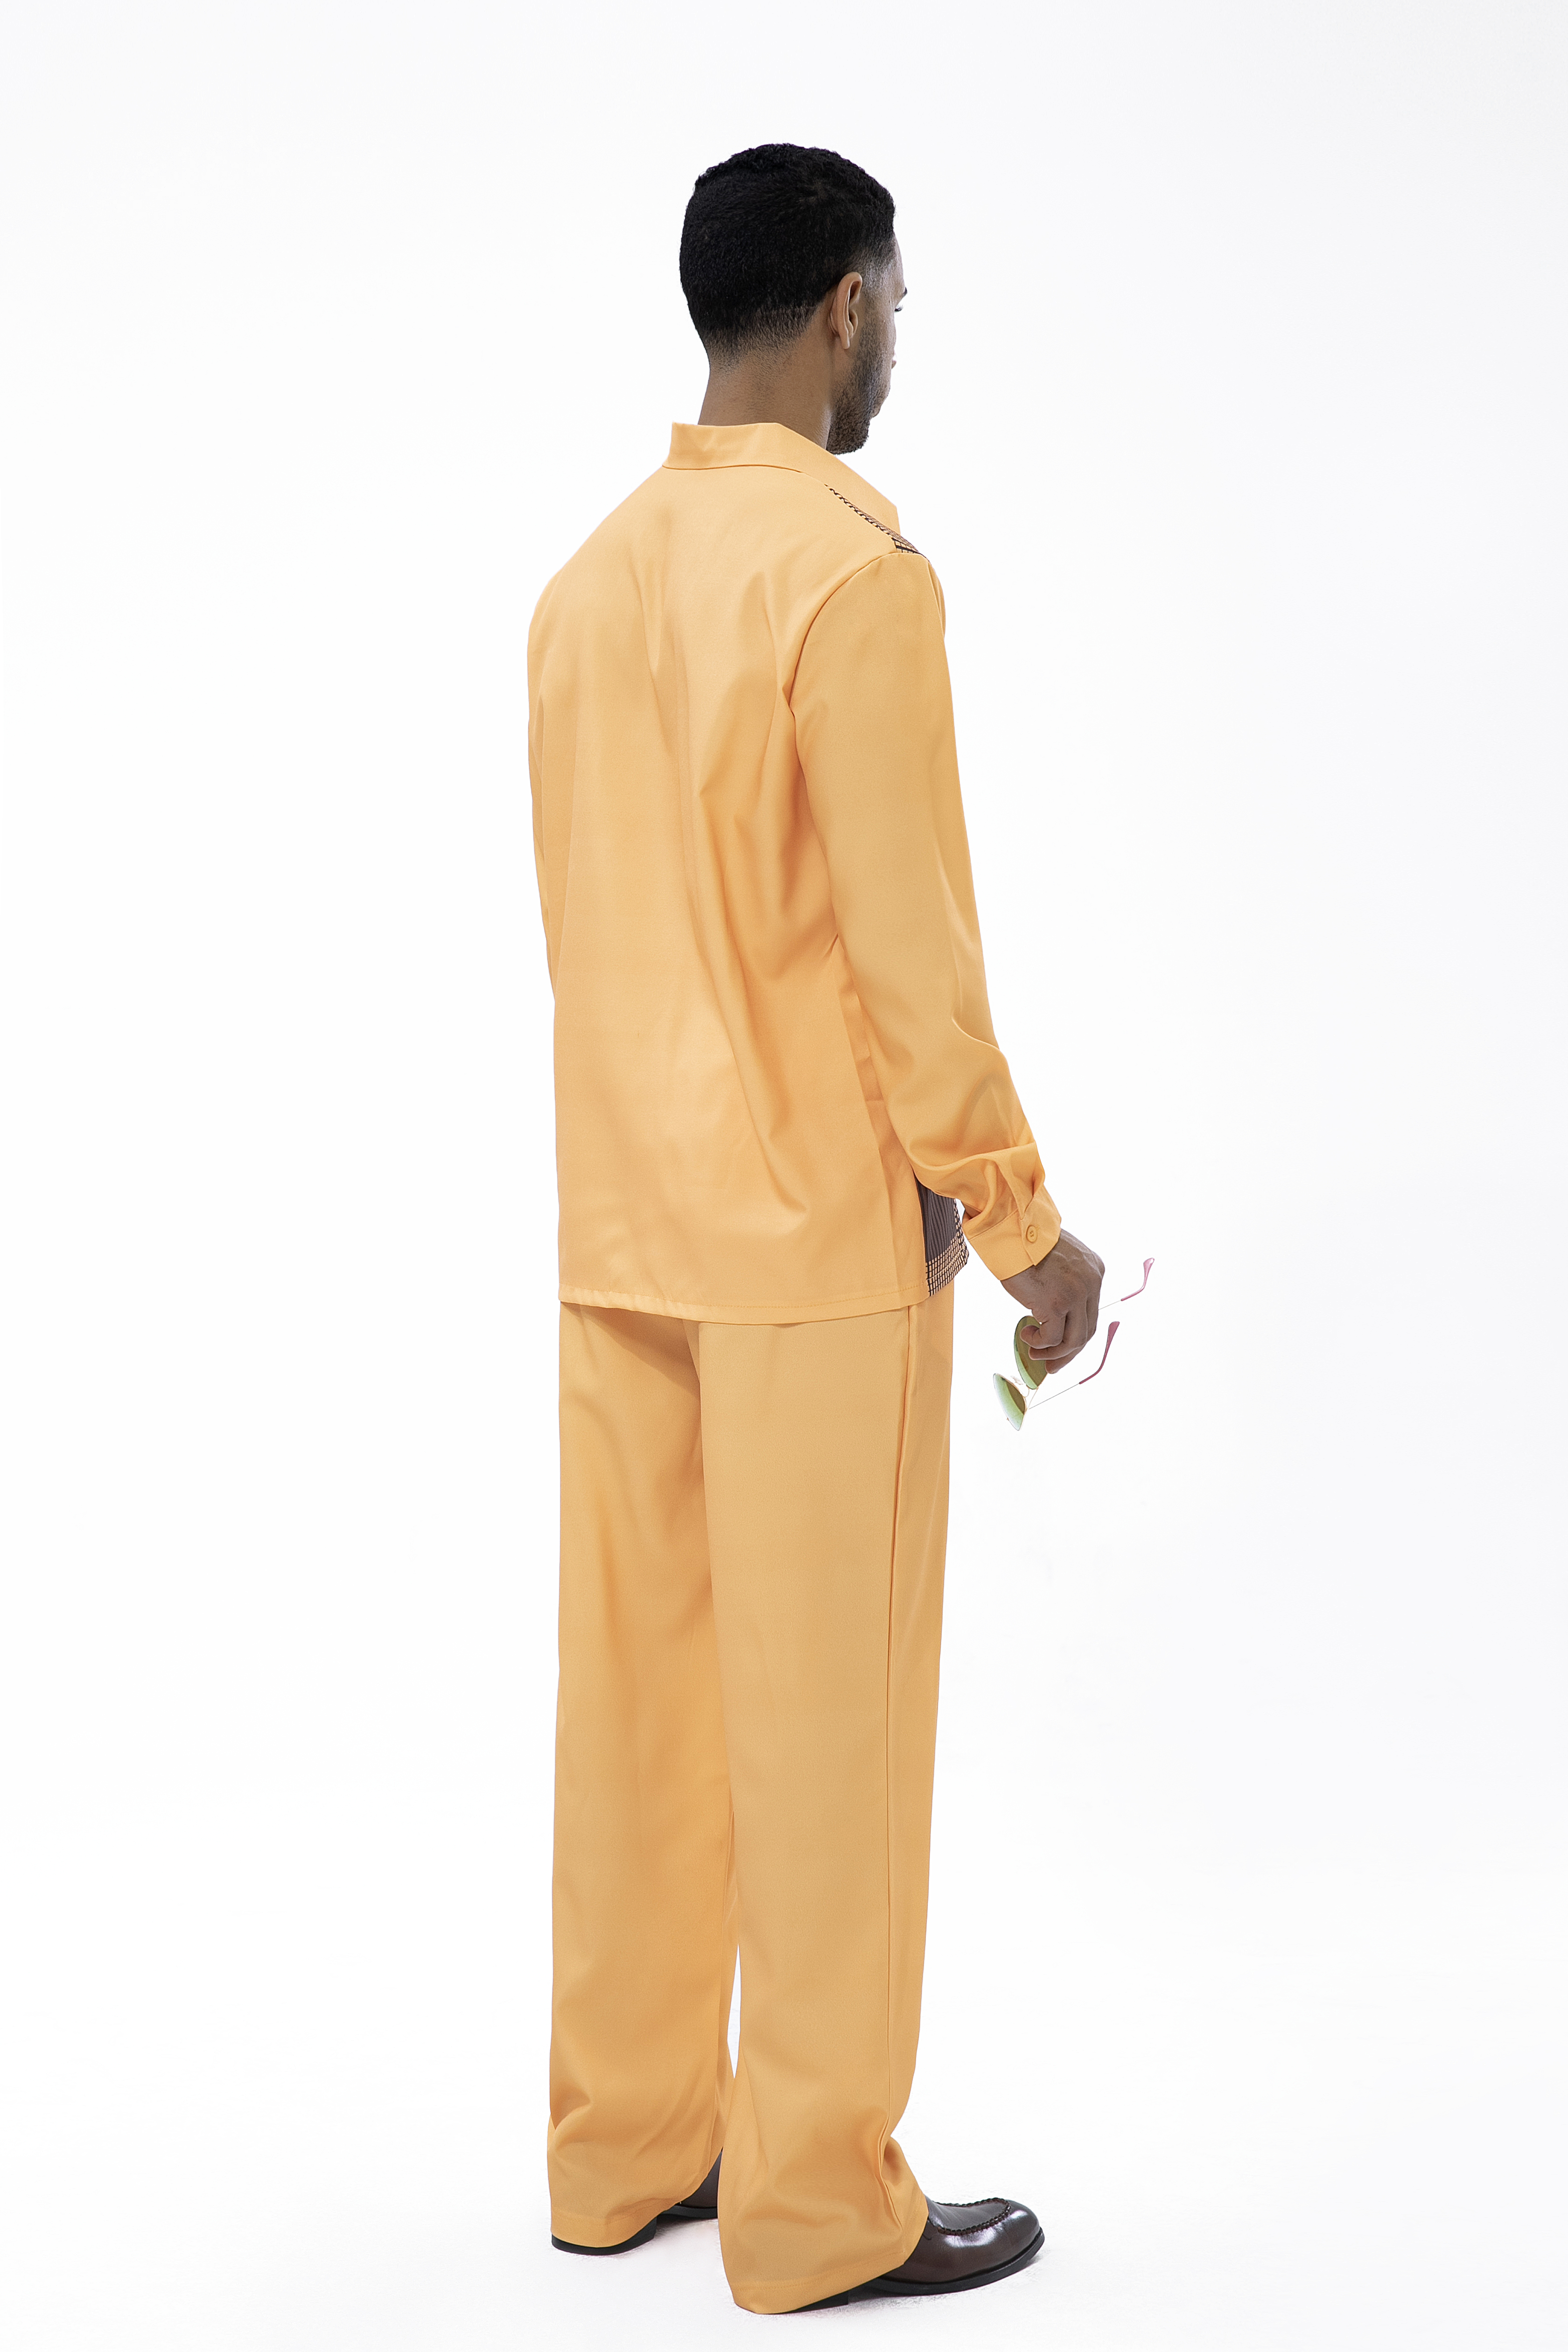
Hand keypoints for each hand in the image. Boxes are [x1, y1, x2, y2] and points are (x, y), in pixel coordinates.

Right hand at [999, 1229, 1104, 1375]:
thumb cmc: (1025, 1245)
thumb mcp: (1058, 1262)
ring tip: (1035, 1353)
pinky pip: (1053, 1338)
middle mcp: (1091, 1282)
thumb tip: (1056, 1317)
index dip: (1077, 1337)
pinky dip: (1039, 1343)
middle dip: (1068, 1353)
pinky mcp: (1057, 1303)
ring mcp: (1076, 1294)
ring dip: (1053, 1353)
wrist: (1010, 1231)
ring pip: (1074, 1340)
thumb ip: (1066, 1284)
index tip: (1062, 1350)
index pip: (1091, 1313)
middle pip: (1087, 1330)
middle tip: (1051, 1365)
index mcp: (1095, 1270)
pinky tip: (1027, 1335)